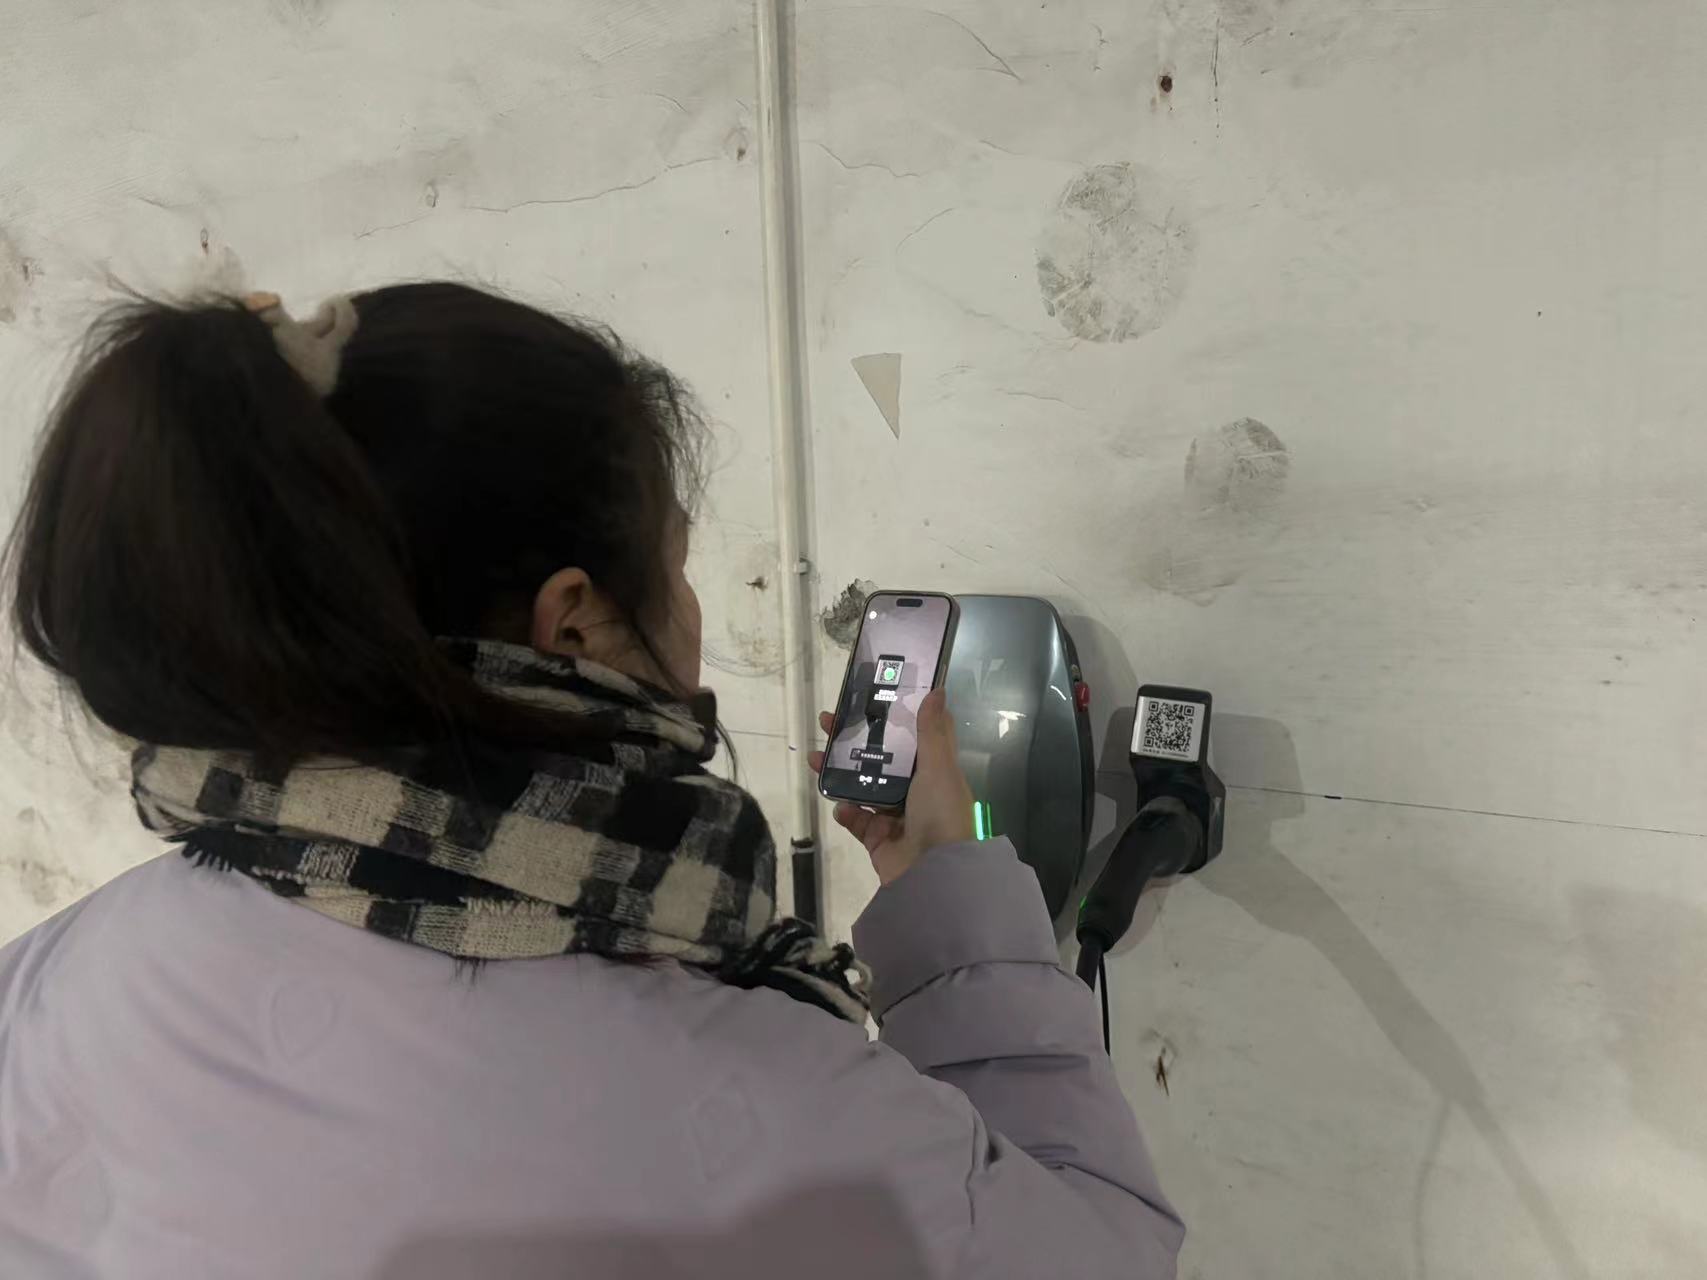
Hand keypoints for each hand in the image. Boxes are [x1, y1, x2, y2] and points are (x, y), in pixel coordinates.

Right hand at [808, 688, 974, 884]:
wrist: (933, 876)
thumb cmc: (940, 814)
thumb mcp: (939, 768)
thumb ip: (932, 732)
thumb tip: (937, 690)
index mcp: (933, 771)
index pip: (913, 736)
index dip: (894, 715)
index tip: (871, 694)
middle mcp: (914, 791)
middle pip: (880, 758)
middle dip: (854, 740)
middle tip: (827, 722)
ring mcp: (893, 816)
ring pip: (861, 786)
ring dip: (838, 772)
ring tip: (815, 758)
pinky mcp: (876, 838)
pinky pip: (855, 820)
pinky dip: (846, 812)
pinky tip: (841, 807)